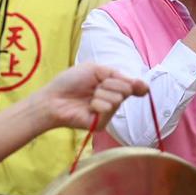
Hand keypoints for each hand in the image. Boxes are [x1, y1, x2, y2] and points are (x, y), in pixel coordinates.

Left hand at [33, 64, 148, 129]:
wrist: (52, 98)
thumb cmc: (69, 82)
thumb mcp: (94, 70)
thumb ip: (117, 75)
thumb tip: (143, 85)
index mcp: (109, 87)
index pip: (130, 86)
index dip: (137, 86)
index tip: (142, 87)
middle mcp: (110, 100)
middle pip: (126, 89)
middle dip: (111, 83)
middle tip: (95, 86)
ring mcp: (106, 113)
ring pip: (118, 98)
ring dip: (101, 92)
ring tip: (89, 97)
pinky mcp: (101, 124)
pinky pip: (109, 108)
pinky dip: (98, 103)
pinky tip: (88, 106)